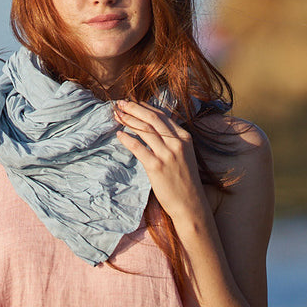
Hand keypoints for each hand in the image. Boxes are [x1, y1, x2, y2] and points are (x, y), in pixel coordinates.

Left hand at [113, 100, 207, 223]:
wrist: (190, 203)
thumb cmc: (184, 180)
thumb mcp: (184, 154)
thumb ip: (171, 140)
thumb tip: (152, 126)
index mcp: (185, 138)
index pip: (162, 116)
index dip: (145, 107)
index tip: (132, 102)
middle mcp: (177, 143)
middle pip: (152, 119)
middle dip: (134, 108)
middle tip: (120, 104)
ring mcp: (167, 155)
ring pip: (145, 130)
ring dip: (128, 120)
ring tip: (116, 115)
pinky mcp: (156, 166)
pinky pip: (138, 148)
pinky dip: (127, 139)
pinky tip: (119, 134)